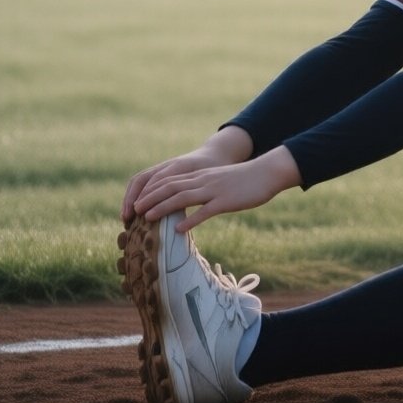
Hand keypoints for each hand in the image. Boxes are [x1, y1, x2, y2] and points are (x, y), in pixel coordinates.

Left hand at [128, 148, 301, 232]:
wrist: (267, 172)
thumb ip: (205, 190)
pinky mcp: (226, 200)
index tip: (138, 203)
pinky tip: (179, 230)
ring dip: (163, 207)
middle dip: (151, 198)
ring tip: (147, 217)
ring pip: (183, 197)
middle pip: (171, 187)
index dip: (153, 191)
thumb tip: (191, 204)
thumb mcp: (220, 182)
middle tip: (134, 211)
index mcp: (201, 177)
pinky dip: (190, 219)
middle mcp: (204, 181)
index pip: (171, 181)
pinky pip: (205, 211)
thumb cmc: (245, 180)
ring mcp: (214, 190)